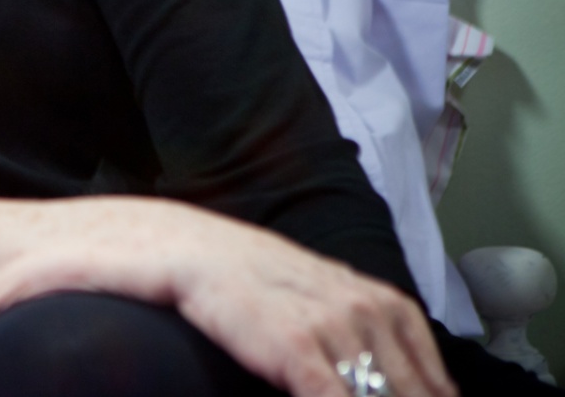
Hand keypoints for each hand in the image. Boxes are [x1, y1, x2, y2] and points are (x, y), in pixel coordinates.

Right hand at [159, 207, 453, 396]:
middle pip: (413, 395)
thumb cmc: (262, 281)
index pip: (436, 384)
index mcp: (387, 304)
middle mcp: (368, 313)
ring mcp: (334, 329)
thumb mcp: (332, 296)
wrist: (198, 252)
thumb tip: (427, 386)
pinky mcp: (297, 347)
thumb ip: (376, 335)